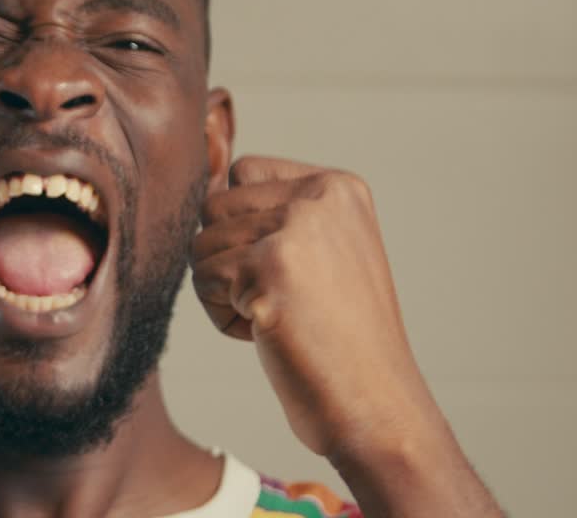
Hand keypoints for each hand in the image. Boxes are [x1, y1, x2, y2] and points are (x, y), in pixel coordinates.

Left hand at [191, 156, 439, 459]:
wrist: (375, 404)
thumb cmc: (341, 339)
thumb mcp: (326, 252)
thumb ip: (278, 213)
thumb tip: (204, 192)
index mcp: (339, 187)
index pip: (243, 173)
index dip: (243, 227)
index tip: (288, 271)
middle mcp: (321, 196)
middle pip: (214, 207)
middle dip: (229, 261)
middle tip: (282, 301)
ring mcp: (296, 229)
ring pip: (202, 245)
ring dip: (225, 292)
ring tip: (279, 318)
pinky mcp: (268, 268)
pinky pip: (204, 280)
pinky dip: (225, 317)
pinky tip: (270, 333)